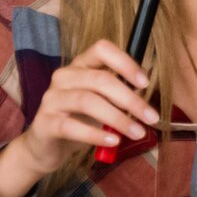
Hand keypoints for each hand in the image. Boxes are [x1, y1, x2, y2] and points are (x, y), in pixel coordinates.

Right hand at [0, 39, 158, 196]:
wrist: (46, 147)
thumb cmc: (79, 119)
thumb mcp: (102, 102)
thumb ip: (119, 94)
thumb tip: (146, 93)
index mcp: (80, 65)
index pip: (101, 49)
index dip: (125, 63)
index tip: (145, 83)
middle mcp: (64, 77)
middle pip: (100, 79)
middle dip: (130, 99)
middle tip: (152, 118)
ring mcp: (52, 99)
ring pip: (88, 101)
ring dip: (118, 118)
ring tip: (138, 133)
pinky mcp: (44, 123)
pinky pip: (71, 126)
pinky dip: (96, 135)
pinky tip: (113, 142)